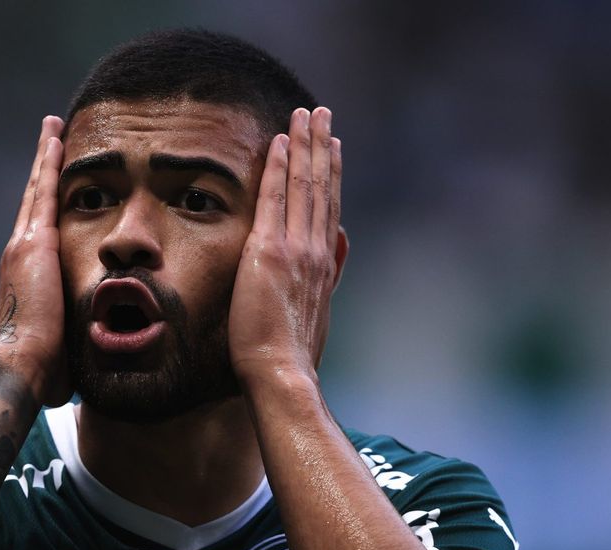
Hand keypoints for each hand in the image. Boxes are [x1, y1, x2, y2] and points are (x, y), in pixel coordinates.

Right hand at [0, 116, 69, 405]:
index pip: (39, 231)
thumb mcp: (59, 345)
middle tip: (51, 138)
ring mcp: (23, 245)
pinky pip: (44, 192)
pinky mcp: (34, 243)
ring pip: (38, 190)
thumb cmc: (42, 369)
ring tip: (53, 129)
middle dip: (43, 171)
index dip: (46, 206)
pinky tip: (57, 139)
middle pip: (33, 202)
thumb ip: (69, 338)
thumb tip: (90, 355)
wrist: (21, 366)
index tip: (53, 184)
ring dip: (46, 159)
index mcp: (27, 277)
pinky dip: (49, 164)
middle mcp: (19, 254)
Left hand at [228, 107, 345, 387]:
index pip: (328, 211)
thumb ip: (328, 279)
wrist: (282, 375)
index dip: (331, 177)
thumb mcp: (318, 317)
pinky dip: (279, 168)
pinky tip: (281, 141)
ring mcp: (296, 250)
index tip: (333, 148)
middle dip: (322, 148)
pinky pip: (275, 198)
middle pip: (322, 189)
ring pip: (304, 185)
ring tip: (306, 114)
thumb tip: (339, 248)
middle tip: (323, 114)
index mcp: (322, 268)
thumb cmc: (291, 361)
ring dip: (306, 146)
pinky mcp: (270, 252)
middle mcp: (315, 253)